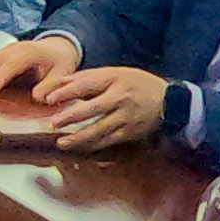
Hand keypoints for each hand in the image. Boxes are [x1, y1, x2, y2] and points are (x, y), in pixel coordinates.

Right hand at [0, 32, 79, 104]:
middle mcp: (14, 48)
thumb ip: (50, 86)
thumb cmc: (60, 61)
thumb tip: (37, 98)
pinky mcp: (0, 54)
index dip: (0, 78)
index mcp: (30, 52)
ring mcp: (5, 50)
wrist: (59, 46)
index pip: (11, 65)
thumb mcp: (61, 74)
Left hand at [34, 62, 174, 154]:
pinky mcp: (130, 132)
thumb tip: (60, 81)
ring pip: (100, 129)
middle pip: (93, 109)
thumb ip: (88, 77)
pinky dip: (92, 145)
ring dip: (79, 137)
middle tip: (53, 122)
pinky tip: (78, 147)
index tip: (49, 99)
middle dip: (71, 116)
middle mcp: (121, 98)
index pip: (87, 85)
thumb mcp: (116, 73)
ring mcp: (126, 117)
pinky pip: (108, 140)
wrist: (170, 102)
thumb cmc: (137, 84)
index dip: (67, 92)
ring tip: (61, 142)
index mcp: (115, 79)